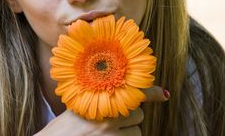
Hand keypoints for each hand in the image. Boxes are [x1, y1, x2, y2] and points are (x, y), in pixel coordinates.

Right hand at [35, 86, 168, 134]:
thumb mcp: (76, 108)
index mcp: (98, 102)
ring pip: (136, 132)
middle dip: (130, 117)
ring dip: (128, 132)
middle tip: (114, 120)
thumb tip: (117, 97)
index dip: (149, 92)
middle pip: (137, 114)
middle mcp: (107, 119)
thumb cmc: (61, 128)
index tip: (163, 94)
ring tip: (109, 133)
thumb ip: (96, 100)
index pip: (131, 93)